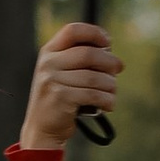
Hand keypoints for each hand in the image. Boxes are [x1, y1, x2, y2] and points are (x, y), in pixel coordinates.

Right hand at [19, 20, 121, 152]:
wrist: (41, 129)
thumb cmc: (59, 99)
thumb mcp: (60, 73)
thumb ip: (77, 59)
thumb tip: (110, 52)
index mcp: (48, 52)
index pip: (72, 31)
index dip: (94, 33)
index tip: (108, 43)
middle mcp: (48, 64)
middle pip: (88, 54)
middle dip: (109, 61)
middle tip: (118, 69)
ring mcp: (52, 81)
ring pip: (94, 77)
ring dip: (110, 85)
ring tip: (112, 91)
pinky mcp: (60, 98)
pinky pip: (93, 94)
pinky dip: (107, 100)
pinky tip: (109, 104)